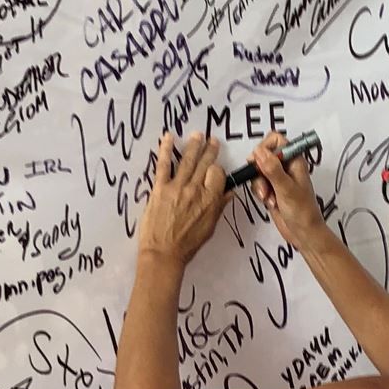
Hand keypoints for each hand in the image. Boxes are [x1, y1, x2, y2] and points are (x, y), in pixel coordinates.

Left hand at [138, 132, 226, 261]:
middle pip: (205, 164)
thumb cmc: (187, 245)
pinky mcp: (160, 188)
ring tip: (198, 134)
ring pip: (188, 160)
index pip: (218, 174)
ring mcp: (177, 187)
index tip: (215, 170)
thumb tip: (229, 192)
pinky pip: (164, 165)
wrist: (163, 253)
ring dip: (194, 145)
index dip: (218, 170)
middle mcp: (195, 190)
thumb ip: (219, 207)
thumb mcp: (210, 227)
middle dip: (210, 150)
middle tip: (213, 140)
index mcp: (210, 200)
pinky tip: (168, 137)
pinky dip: (166, 149)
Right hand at [249, 131, 327, 250]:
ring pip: (258, 171)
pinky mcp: (272, 189)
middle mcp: (286, 166)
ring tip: (269, 198)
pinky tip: (269, 202)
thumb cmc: (302, 212)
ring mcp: (278, 178)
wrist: (303, 233)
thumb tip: (259, 151)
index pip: (276, 140)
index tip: (259, 162)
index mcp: (294, 160)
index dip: (264, 148)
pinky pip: (258, 183)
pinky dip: (260, 192)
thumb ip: (272, 169)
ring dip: (259, 185)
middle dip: (259, 170)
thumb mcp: (286, 189)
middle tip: (264, 184)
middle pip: (263, 155)